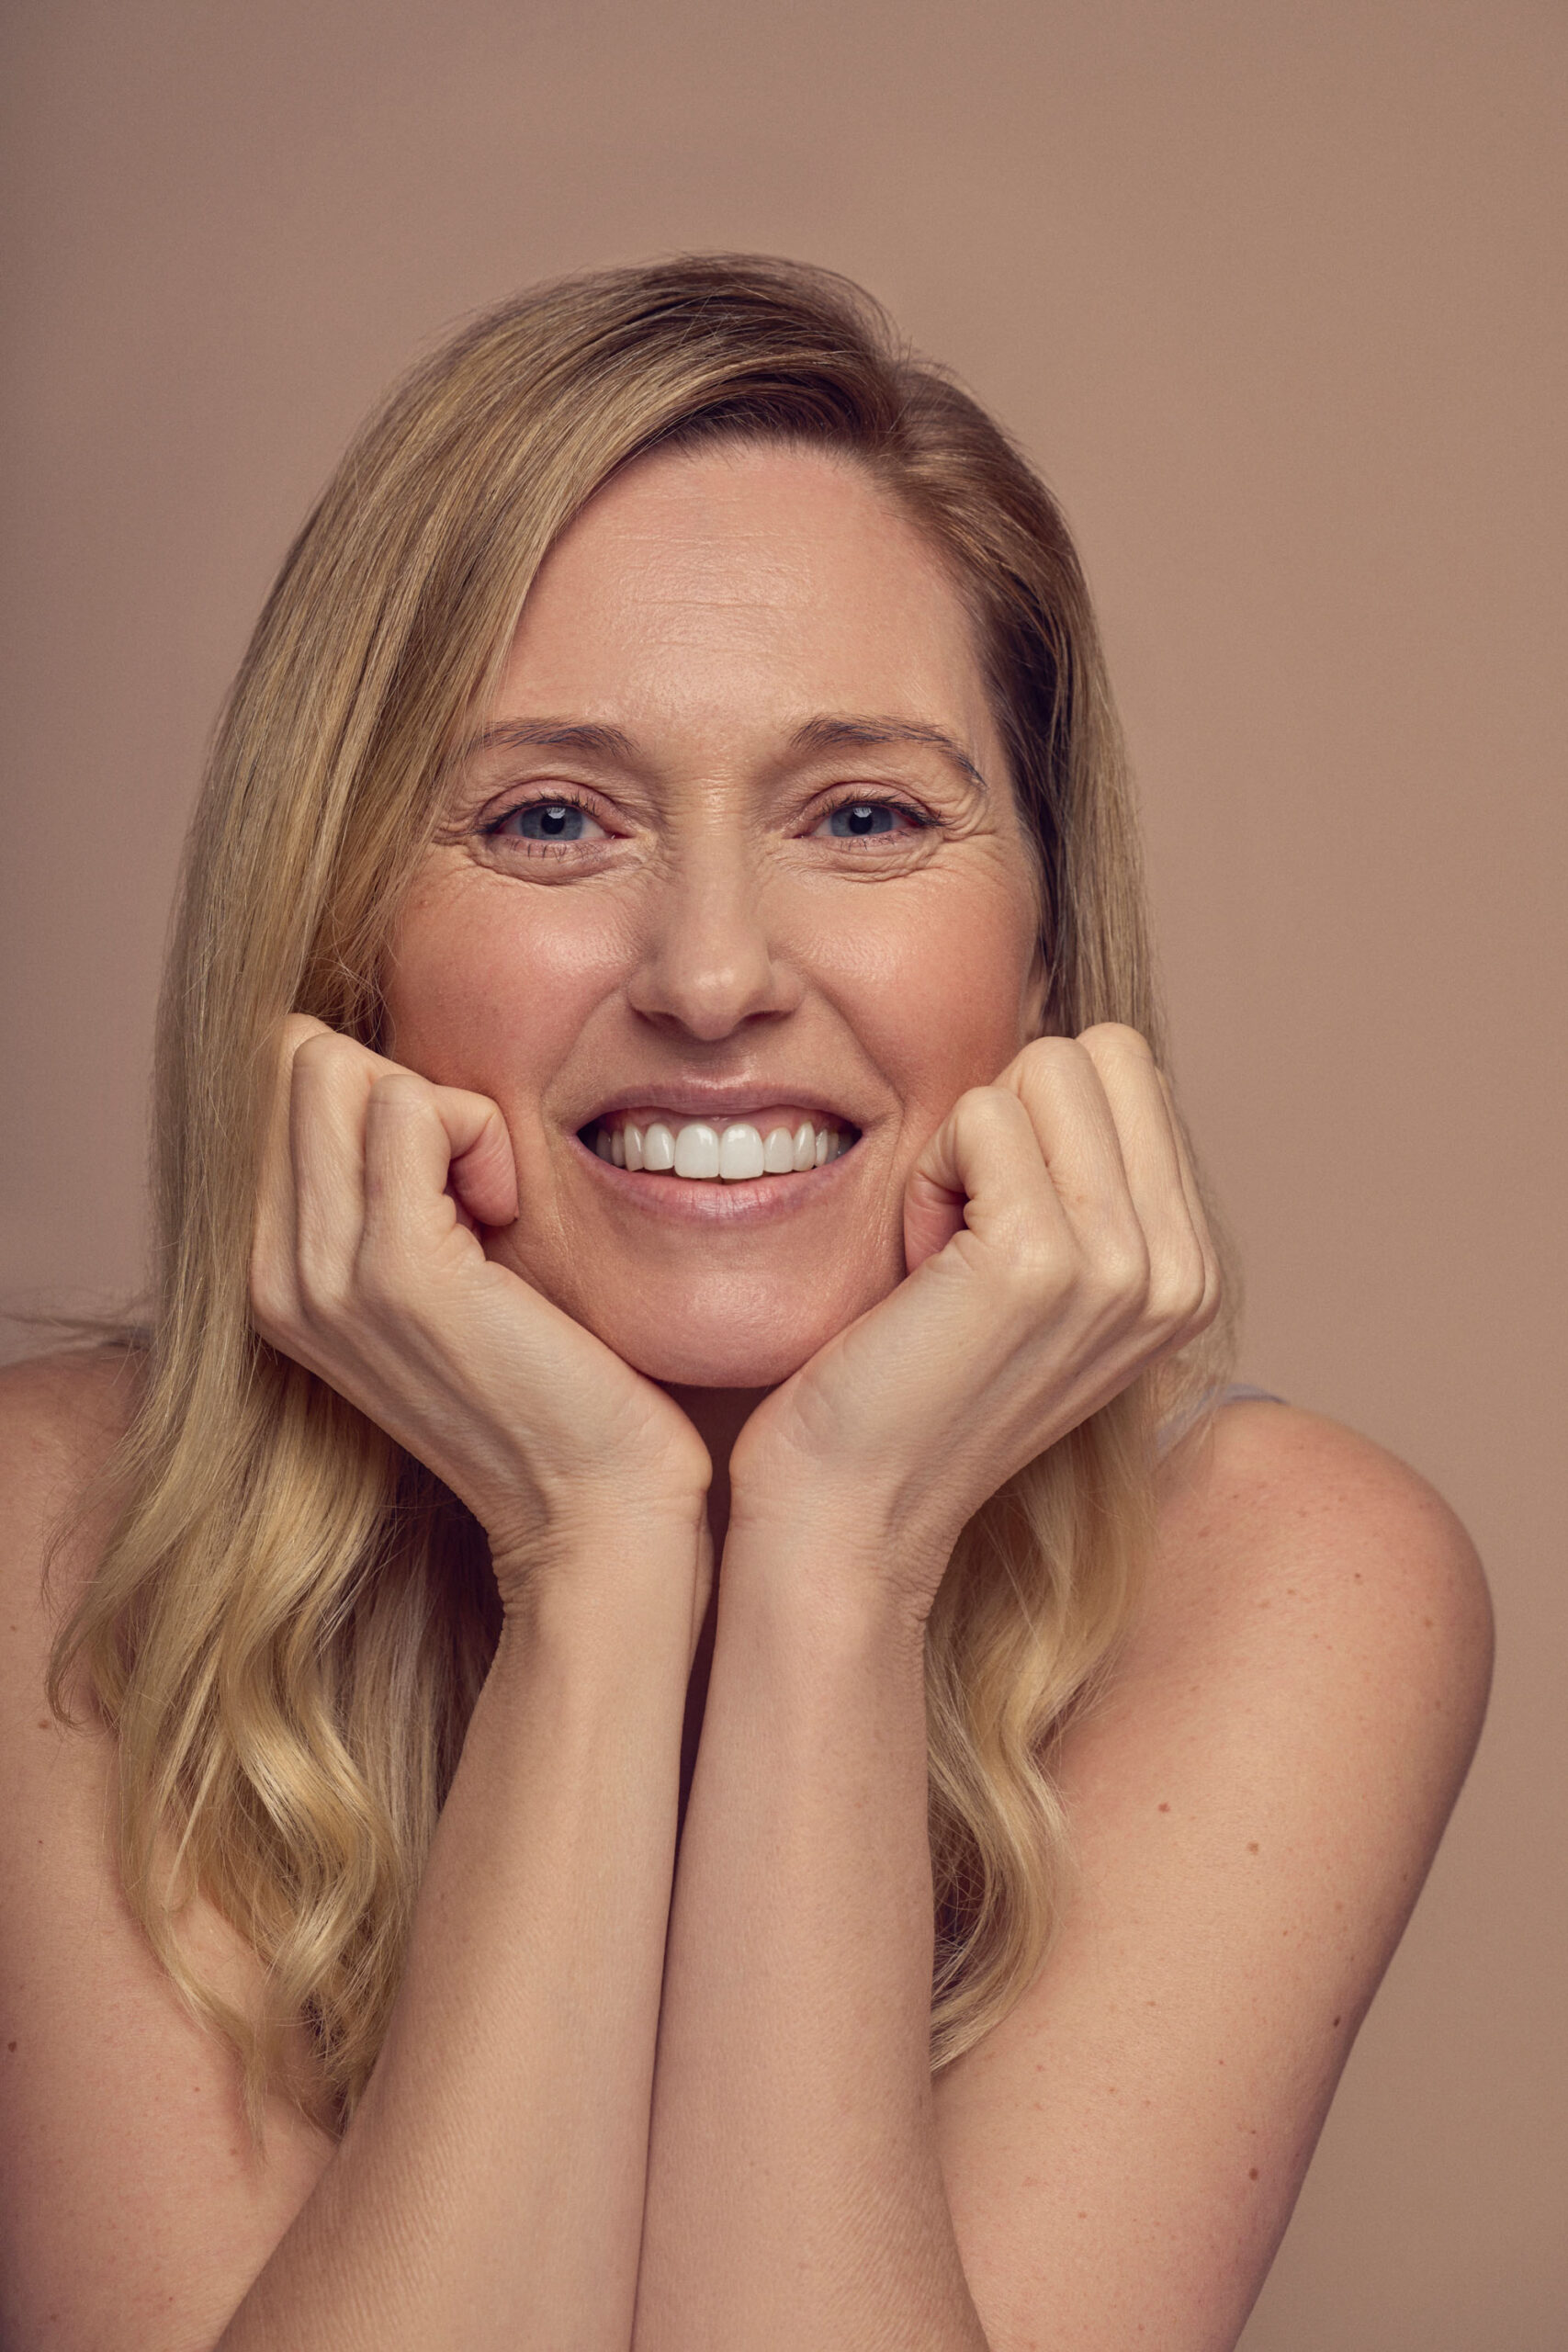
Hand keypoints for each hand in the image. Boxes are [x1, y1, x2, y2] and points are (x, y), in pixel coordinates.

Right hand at [249, 1017, 711, 1611]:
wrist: (590, 1502)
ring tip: (490, 1203)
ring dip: (446, 1112)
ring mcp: (322, 1275)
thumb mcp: (439, 1268)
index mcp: (275, 1270)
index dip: (381, 1094)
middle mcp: (274, 1274)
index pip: (278, 1082)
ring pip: (337, 1068)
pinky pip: (413, 1106)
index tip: (451, 1181)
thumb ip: (385, 1184)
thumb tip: (386, 1070)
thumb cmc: (545, 1372)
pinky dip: (482, 1133)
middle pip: (295, 1059)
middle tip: (474, 1183)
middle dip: (406, 1087)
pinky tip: (510, 1215)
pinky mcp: (394, 1270)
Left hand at [726, 1025, 1220, 1614]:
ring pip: (1046, 1068)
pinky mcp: (1045, 1262)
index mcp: (1191, 1268)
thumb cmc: (909, 1369)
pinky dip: (928, 1172)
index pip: (1129, 1069)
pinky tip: (918, 1267)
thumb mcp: (1034, 1269)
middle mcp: (1182, 1272)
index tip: (991, 1232)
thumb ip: (1085, 1176)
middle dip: (1008, 1117)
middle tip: (962, 1234)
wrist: (853, 1502)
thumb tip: (1076, 1054)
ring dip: (965, 1146)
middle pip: (1100, 1053)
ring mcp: (1125, 1269)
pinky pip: (980, 1114)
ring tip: (942, 1255)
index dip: (1033, 1124)